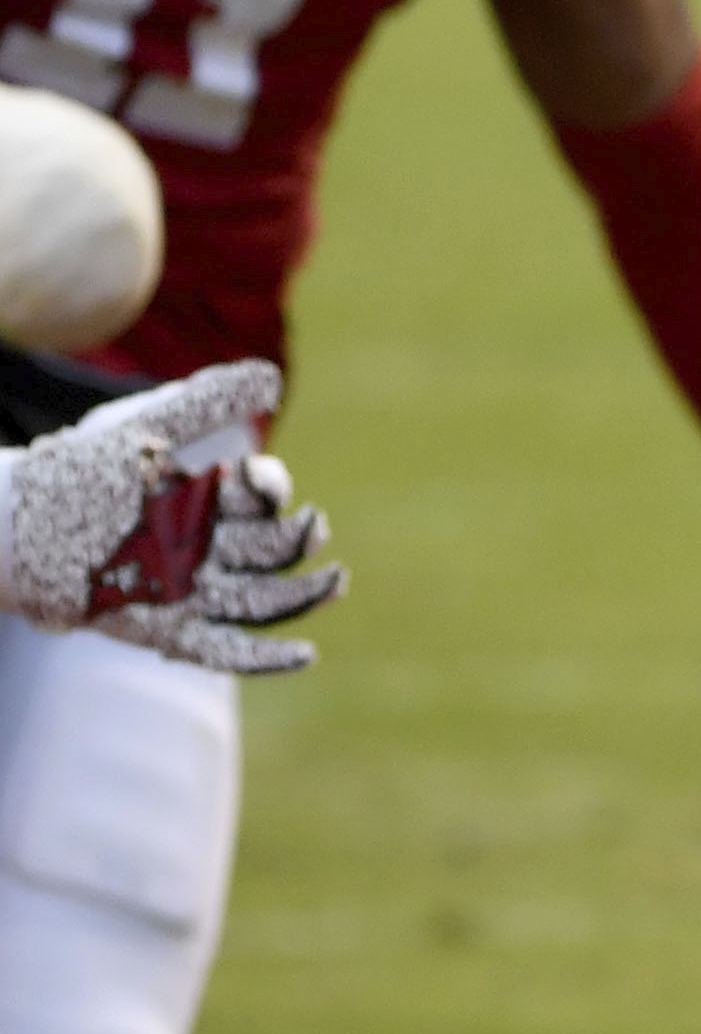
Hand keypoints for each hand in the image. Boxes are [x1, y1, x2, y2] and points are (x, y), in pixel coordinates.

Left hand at [0, 362, 345, 674]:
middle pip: (271, 548)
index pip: (261, 497)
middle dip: (299, 539)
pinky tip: (303, 653)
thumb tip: (272, 377)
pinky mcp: (165, 627)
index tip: (253, 482)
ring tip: (335, 582)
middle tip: (312, 530)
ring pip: (261, 598)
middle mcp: (202, 544)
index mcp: (205, 499)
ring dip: (303, 595)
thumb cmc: (76, 471)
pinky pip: (221, 647)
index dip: (269, 490)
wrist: (13, 527)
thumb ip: (205, 402)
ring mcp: (187, 588)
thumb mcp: (141, 428)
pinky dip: (263, 656)